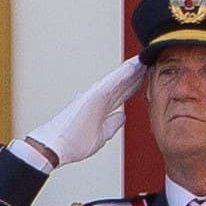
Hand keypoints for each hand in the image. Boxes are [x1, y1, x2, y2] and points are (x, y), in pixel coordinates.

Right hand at [24, 57, 142, 167]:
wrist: (55, 147)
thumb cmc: (71, 143)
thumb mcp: (101, 136)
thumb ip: (112, 124)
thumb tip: (122, 115)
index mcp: (101, 109)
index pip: (122, 94)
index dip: (135, 85)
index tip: (147, 77)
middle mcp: (99, 100)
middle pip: (123, 84)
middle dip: (137, 74)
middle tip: (150, 62)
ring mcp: (96, 95)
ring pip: (119, 79)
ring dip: (133, 69)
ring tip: (146, 58)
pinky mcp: (94, 94)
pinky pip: (112, 81)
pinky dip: (124, 73)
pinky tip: (135, 64)